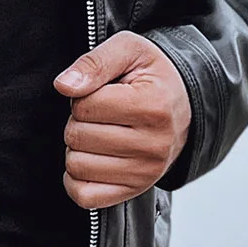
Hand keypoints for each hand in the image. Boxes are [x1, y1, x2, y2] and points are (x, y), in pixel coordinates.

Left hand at [55, 31, 191, 206]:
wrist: (183, 106)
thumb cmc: (151, 77)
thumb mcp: (129, 50)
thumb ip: (95, 62)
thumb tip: (64, 86)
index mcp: (152, 107)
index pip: (84, 105)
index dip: (83, 96)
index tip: (104, 93)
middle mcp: (153, 145)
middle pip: (77, 136)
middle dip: (80, 121)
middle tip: (102, 115)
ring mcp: (145, 173)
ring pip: (76, 165)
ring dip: (78, 148)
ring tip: (101, 134)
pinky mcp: (134, 191)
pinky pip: (84, 196)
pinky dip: (77, 179)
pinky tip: (92, 160)